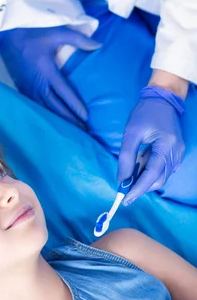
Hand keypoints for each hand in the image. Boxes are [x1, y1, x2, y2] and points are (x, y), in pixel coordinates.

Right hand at [0, 25, 100, 125]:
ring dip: (58, 120)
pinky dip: (45, 114)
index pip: (65, 93)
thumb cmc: (33, 33)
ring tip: (70, 130)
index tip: (86, 117)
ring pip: (45, 109)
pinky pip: (36, 105)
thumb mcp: (57, 32)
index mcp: (47, 72)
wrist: (6, 36)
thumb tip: (99, 45)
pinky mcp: (22, 88)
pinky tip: (52, 121)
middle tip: (82, 130)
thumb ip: (78, 39)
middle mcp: (38, 84)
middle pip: (56, 106)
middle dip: (69, 119)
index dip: (75, 106)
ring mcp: (29, 88)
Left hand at [117, 86, 185, 204]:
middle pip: (158, 179)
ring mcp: (178, 154)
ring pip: (161, 176)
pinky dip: (150, 172)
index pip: (152, 175)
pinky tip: (138, 167)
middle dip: (141, 187)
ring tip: (129, 176)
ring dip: (144, 179)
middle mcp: (176, 153)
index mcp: (167, 147)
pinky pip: (163, 169)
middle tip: (123, 190)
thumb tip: (122, 179)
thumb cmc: (145, 113)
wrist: (162, 99)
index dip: (138, 189)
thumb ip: (126, 157)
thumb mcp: (131, 133)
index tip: (125, 199)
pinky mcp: (175, 153)